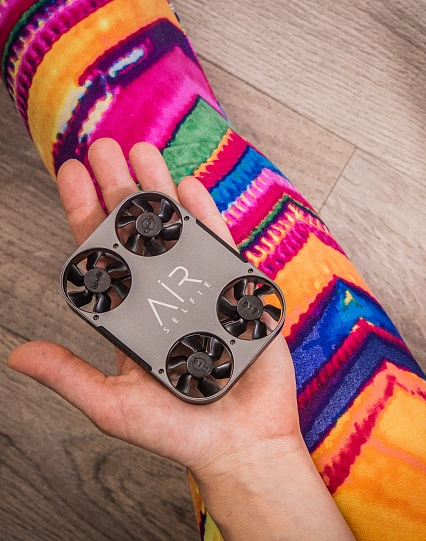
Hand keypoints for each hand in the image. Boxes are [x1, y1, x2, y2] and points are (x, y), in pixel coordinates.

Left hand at [7, 139, 353, 539]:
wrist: (240, 442)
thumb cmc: (178, 430)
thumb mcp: (113, 405)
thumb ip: (71, 376)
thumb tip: (18, 354)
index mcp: (129, 314)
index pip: (101, 253)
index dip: (84, 211)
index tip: (71, 172)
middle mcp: (162, 294)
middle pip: (136, 230)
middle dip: (118, 185)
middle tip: (105, 146)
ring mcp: (201, 288)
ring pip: (176, 228)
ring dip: (158, 187)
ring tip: (142, 150)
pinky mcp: (238, 291)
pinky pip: (220, 245)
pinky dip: (205, 214)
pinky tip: (188, 186)